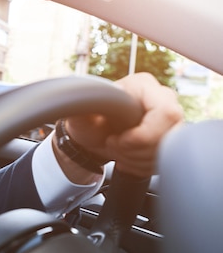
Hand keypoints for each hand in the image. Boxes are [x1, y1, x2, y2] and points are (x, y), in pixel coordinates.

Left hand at [62, 72, 182, 177]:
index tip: (116, 139)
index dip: (142, 135)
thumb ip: (84, 104)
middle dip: (137, 150)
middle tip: (113, 145)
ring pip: (169, 152)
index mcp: (144, 86)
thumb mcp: (81, 113)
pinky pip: (165, 162)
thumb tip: (87, 96)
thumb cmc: (88, 120)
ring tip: (117, 150)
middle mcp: (163, 100)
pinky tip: (126, 157)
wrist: (91, 136)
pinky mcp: (170, 140)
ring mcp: (170, 121)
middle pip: (171, 135)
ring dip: (137, 160)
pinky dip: (142, 167)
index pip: (167, 113)